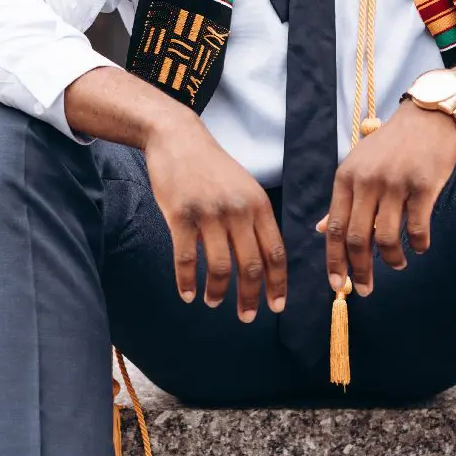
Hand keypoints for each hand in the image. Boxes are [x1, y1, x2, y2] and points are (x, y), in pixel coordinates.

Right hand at [144, 116, 286, 321]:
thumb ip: (254, 219)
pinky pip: (187, 259)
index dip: (278, 283)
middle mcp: (238, 211)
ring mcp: (210, 214)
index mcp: (258, 205)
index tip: (277, 306)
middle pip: (251, 266)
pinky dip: (187, 282)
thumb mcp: (243, 188)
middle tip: (247, 317)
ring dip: (219, 292)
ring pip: (221, 267)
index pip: (275, 253)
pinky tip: (187, 294)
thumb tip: (265, 260)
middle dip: (251, 297)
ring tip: (215, 303)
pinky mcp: (181, 216)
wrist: (177, 139)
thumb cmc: (211, 168)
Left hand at [316, 49, 455, 295]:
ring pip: (386, 238)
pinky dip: (418, 244)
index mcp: (346, 177)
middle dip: (359, 270)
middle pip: (357, 238)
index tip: (337, 284)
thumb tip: (322, 230)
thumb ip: (342, 199)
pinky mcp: (423, 185)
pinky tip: (420, 247)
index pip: (334, 227)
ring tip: (398, 264)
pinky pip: (417, 228)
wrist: (429, 115)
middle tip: (365, 289)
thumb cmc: (392, 145)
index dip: (334, 260)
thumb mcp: (359, 165)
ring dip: (391, 260)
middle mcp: (367, 180)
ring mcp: (395, 183)